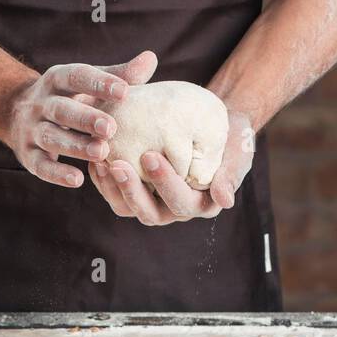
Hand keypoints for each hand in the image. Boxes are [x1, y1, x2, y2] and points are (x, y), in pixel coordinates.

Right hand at [4, 50, 157, 187]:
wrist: (18, 113)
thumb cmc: (70, 97)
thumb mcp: (89, 82)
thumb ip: (119, 74)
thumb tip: (151, 58)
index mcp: (57, 79)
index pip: (76, 77)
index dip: (98, 83)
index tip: (124, 91)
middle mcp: (41, 102)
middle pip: (61, 109)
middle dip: (85, 118)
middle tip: (111, 127)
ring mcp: (31, 129)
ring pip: (51, 137)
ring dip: (75, 146)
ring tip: (102, 153)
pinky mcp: (27, 154)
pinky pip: (40, 165)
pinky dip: (57, 173)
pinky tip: (77, 180)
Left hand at [88, 106, 255, 225]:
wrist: (216, 124)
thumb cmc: (231, 137)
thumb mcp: (239, 152)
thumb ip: (231, 174)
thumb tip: (225, 200)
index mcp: (201, 204)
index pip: (181, 202)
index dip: (165, 183)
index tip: (150, 155)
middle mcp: (175, 209)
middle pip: (150, 212)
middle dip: (132, 190)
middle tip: (117, 164)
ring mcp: (154, 200)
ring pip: (128, 207)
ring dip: (113, 188)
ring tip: (103, 162)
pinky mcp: (138, 188)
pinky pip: (115, 193)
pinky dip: (104, 179)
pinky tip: (97, 158)